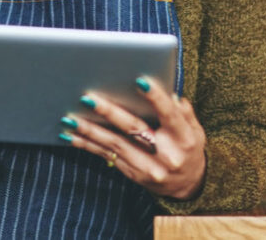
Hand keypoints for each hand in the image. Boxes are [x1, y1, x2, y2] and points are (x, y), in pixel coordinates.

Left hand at [60, 77, 205, 199]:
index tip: (139, 81)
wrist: (187, 185)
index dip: (155, 98)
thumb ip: (184, 111)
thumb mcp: (196, 129)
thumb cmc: (188, 147)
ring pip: (115, 144)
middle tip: (88, 98)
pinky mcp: (132, 174)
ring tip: (70, 117)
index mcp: (184, 138)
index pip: (170, 114)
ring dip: (90, 131)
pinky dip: (87, 145)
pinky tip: (70, 136)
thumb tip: (170, 94)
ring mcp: (147, 167)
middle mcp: (165, 155)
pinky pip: (107, 156)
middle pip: (134, 129)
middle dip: (109, 113)